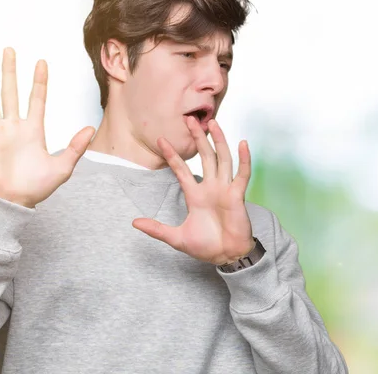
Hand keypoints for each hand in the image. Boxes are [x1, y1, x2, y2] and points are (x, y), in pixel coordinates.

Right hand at [0, 47, 95, 207]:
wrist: (16, 201)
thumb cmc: (38, 186)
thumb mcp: (63, 167)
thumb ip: (76, 147)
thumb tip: (91, 129)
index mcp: (34, 130)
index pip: (37, 99)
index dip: (39, 81)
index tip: (41, 62)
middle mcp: (16, 127)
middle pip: (12, 93)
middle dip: (11, 72)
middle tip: (10, 50)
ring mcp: (0, 133)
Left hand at [132, 116, 253, 264]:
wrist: (226, 256)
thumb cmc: (205, 247)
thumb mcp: (176, 237)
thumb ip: (156, 229)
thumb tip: (134, 222)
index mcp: (195, 195)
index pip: (181, 170)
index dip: (172, 155)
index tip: (161, 140)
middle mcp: (210, 187)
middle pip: (204, 156)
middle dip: (197, 139)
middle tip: (189, 120)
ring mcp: (224, 189)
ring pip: (222, 159)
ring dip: (218, 141)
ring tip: (212, 124)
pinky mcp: (237, 195)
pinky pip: (242, 174)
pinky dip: (244, 159)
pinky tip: (242, 143)